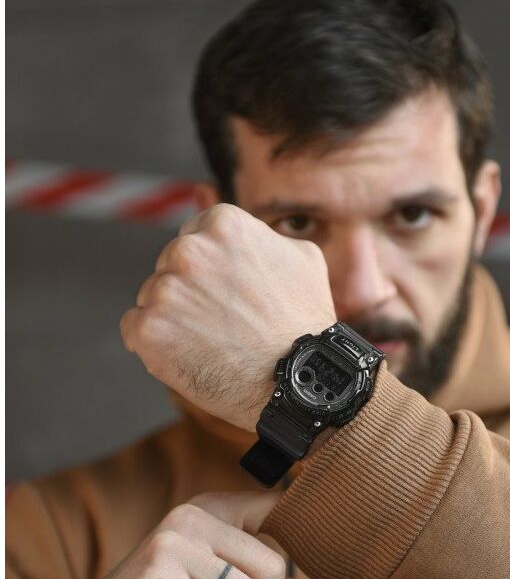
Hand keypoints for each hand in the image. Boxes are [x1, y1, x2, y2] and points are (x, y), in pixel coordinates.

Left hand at [120, 204, 335, 430]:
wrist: (300, 381)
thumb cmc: (305, 323)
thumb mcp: (301, 257)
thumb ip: (257, 231)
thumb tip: (208, 197)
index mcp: (222, 224)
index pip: (193, 236)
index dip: (213, 270)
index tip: (232, 295)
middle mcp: (188, 251)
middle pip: (170, 266)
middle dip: (191, 292)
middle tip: (227, 323)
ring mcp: (165, 291)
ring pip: (152, 297)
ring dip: (174, 318)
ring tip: (214, 343)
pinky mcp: (149, 330)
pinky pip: (135, 329)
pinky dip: (156, 344)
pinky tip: (191, 356)